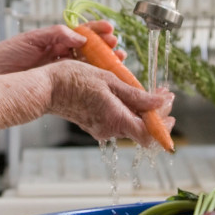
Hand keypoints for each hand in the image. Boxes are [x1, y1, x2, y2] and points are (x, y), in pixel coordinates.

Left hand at [0, 20, 124, 77]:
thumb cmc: (4, 55)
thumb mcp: (30, 39)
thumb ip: (55, 35)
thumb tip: (79, 36)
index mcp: (53, 39)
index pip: (80, 32)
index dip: (96, 30)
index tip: (110, 30)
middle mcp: (58, 54)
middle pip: (89, 49)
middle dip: (105, 47)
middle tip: (118, 48)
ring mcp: (58, 69)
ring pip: (87, 65)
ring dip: (103, 63)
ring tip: (117, 62)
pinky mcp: (55, 84)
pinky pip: (77, 80)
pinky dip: (91, 79)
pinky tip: (102, 80)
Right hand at [45, 59, 175, 147]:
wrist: (45, 87)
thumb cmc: (73, 79)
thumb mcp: (109, 80)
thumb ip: (136, 95)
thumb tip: (159, 103)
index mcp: (116, 119)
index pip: (149, 134)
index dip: (164, 124)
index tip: (169, 104)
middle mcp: (109, 129)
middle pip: (142, 128)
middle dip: (156, 113)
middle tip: (162, 95)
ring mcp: (100, 128)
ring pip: (130, 123)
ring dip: (142, 109)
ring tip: (146, 91)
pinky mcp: (93, 124)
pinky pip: (117, 120)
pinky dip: (127, 109)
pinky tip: (127, 94)